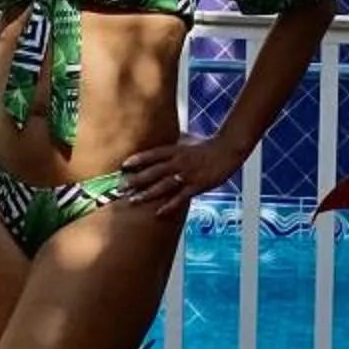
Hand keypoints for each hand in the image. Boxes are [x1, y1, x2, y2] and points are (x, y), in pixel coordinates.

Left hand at [120, 131, 239, 216]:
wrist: (228, 150)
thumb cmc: (207, 145)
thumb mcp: (188, 140)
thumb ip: (174, 142)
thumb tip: (163, 137)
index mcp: (176, 150)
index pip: (153, 154)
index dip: (138, 159)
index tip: (123, 165)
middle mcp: (179, 162)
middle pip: (153, 171)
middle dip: (136, 180)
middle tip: (120, 188)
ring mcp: (187, 174)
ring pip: (163, 185)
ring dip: (147, 193)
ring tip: (133, 200)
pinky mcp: (197, 186)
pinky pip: (180, 197)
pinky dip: (169, 205)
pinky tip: (158, 212)